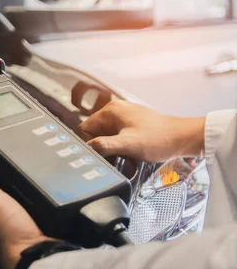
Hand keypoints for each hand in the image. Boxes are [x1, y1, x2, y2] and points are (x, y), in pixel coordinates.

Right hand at [76, 100, 204, 161]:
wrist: (184, 138)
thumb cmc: (159, 139)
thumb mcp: (128, 145)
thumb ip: (104, 146)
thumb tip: (86, 149)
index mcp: (110, 111)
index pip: (84, 128)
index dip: (87, 144)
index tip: (97, 156)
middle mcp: (115, 110)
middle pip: (94, 132)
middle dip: (99, 146)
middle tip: (111, 158)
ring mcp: (124, 115)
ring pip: (105, 134)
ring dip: (110, 147)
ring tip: (122, 156)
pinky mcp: (132, 123)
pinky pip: (116, 135)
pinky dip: (119, 145)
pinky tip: (129, 153)